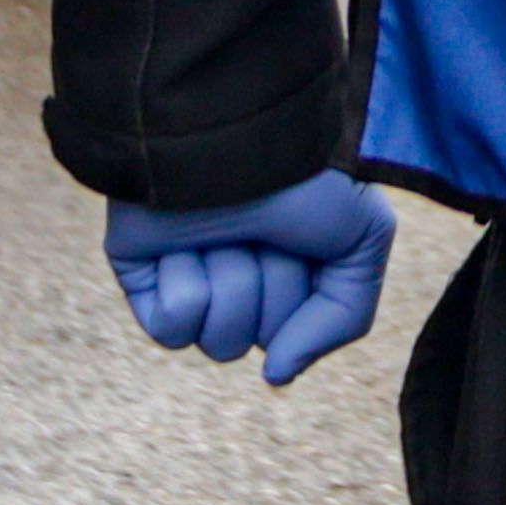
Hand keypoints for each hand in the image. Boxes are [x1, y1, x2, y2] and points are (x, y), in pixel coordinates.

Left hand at [103, 168, 395, 387]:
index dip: (304, 294)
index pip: (298, 333)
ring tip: (220, 228)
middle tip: (260, 226)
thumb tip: (276, 375)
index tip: (303, 236)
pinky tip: (181, 241)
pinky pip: (170, 329)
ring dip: (228, 282)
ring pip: (217, 340)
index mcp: (288, 269)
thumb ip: (341, 320)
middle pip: (260, 340)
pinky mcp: (143, 275)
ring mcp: (191, 276)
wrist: (234, 129)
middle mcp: (239, 275)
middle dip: (268, 285)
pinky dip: (183, 285)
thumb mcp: (362, 239)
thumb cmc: (304, 172)